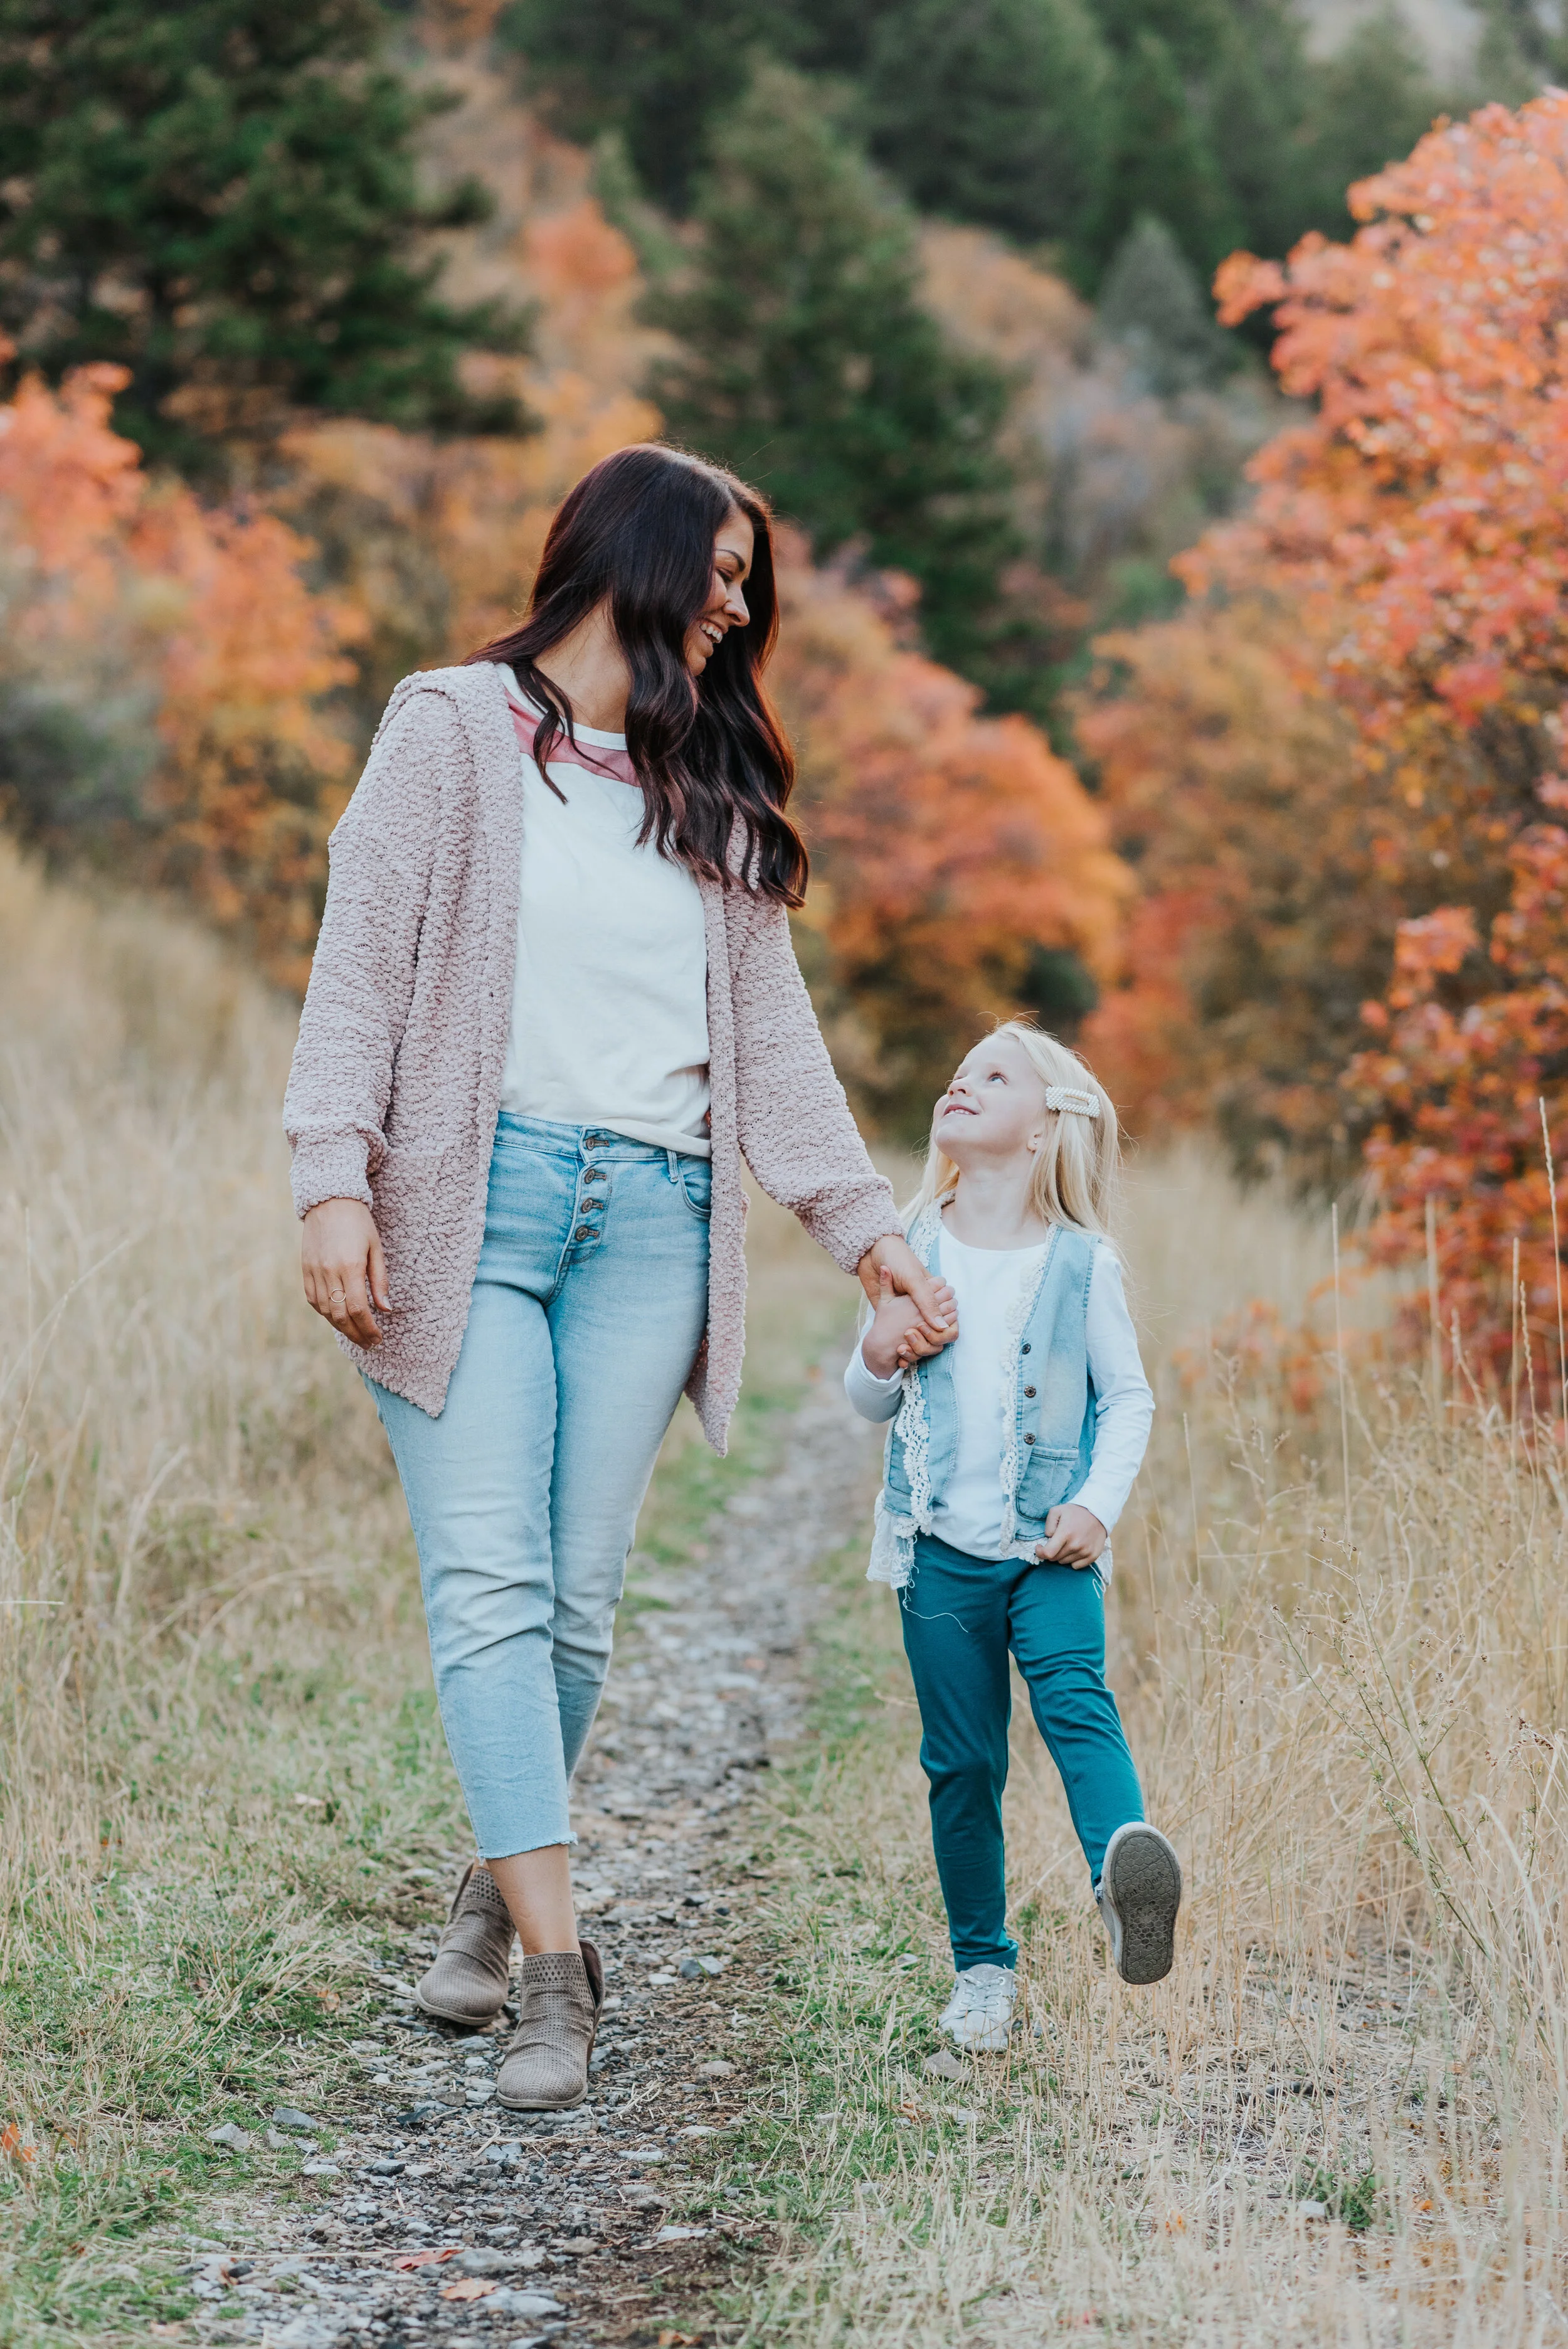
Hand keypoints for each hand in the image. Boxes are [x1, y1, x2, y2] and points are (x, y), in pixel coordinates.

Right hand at [302, 1197, 388, 1347]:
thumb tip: (386, 1309)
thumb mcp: (376, 1248)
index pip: (358, 1309)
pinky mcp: (305, 1269)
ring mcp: (314, 1271)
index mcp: (350, 1266)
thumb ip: (380, 1280)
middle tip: (369, 1343)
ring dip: (341, 1327)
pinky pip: (313, 1300)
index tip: (378, 1338)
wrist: (329, 1201)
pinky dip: (326, 1313)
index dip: (368, 1328)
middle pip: (340, 1315)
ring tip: (357, 1335)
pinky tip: (338, 1318)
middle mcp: (329, 1271)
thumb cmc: (359, 1223)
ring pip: (325, 1311)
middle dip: (356, 1334)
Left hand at [857, 1234, 956, 1359]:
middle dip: (930, 1336)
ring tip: (904, 1340)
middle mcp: (923, 1302)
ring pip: (921, 1333)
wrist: (870, 1254)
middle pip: (936, 1327)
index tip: (927, 1326)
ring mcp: (908, 1309)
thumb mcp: (913, 1280)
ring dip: (917, 1343)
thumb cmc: (897, 1260)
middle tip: (915, 1331)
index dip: (942, 1325)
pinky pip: (902, 1331)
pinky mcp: (892, 1313)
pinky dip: (902, 1342)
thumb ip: (927, 1302)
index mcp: (933, 1292)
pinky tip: (897, 1349)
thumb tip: (942, 1327)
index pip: (948, 1314)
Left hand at [1035, 1503, 1106, 1569]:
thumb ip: (1048, 1525)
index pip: (1048, 1553)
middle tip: (1056, 1542)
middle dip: (1052, 1551)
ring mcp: (1085, 1551)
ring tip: (1068, 1543)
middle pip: (1055, 1558)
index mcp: (1065, 1533)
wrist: (1098, 1513)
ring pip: (1064, 1562)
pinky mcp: (1092, 1556)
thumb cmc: (1075, 1512)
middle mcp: (1075, 1545)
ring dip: (1062, 1555)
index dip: (1040, 1553)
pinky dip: (1073, 1560)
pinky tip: (1075, 1549)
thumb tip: (1048, 1539)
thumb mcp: (1056, 1511)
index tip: (1039, 1548)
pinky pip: (1076, 1566)